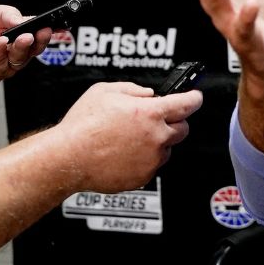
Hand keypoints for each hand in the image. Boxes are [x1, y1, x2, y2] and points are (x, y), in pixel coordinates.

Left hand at [0, 5, 51, 87]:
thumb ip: (6, 14)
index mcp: (17, 34)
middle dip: (40, 40)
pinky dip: (1, 52)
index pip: (37, 32)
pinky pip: (1, 64)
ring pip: (21, 58)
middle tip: (41, 32)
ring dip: (23, 47)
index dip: (48, 30)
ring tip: (23, 37)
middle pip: (34, 47)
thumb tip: (24, 19)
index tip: (54, 25)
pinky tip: (0, 43)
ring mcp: (6, 63)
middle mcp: (14, 50)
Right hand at [48, 82, 200, 192]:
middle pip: (183, 128)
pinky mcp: (144, 175)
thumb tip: (147, 94)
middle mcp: (156, 136)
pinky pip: (153, 165)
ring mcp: (151, 158)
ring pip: (167, 148)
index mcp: (150, 113)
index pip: (187, 103)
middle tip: (156, 120)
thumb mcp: (105, 91)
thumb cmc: (82, 126)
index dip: (194, 98)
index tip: (195, 97)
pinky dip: (144, 159)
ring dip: (158, 142)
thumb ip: (133, 89)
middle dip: (174, 122)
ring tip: (130, 140)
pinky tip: (124, 154)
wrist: (68, 157)